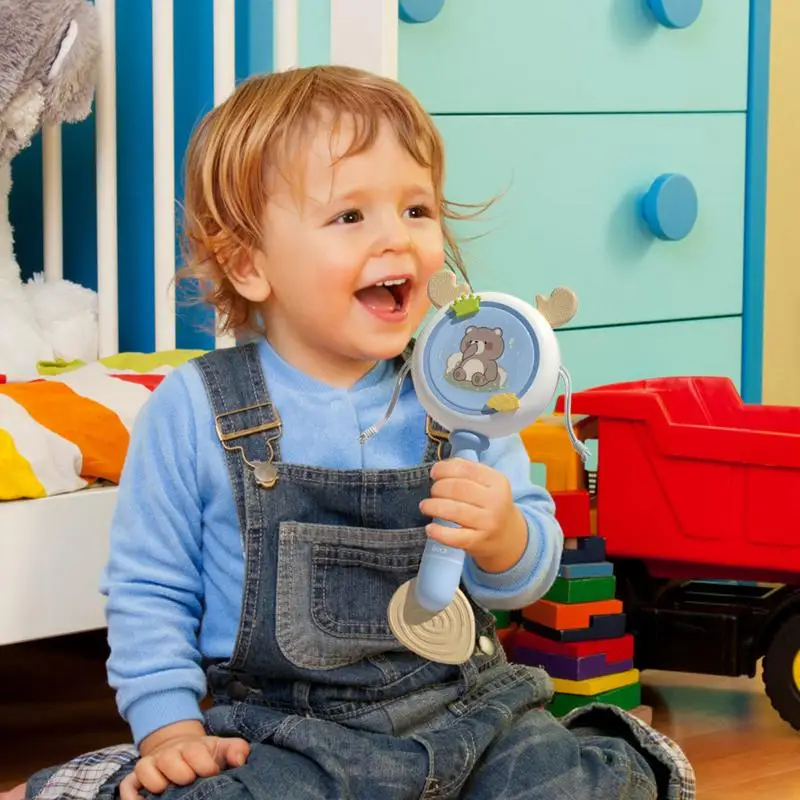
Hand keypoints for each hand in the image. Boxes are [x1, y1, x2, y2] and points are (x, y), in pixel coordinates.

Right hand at [120, 723, 248, 799]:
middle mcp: (169, 754)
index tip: (212, 772)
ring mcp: (151, 765)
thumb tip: (241, 760)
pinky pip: (127, 785)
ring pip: (145, 769)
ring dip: (155, 781)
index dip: (203, 763)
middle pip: (169, 758)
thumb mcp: (222, 749)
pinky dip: (131, 795)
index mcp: (191, 747)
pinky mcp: (136, 778)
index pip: (195, 751)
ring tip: (166, 790)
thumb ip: (236, 750)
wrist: (180, 747)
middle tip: (190, 780)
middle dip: (180, 771)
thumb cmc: (204, 754)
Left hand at [420, 458, 527, 572]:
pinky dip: (438, 532)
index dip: (444, 469)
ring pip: (454, 511)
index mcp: (497, 481)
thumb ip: (466, 471)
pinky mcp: (479, 541)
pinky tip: (429, 528)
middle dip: (438, 488)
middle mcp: (496, 501)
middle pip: (458, 489)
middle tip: (432, 492)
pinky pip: (454, 537)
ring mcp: (488, 523)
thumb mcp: (488, 484)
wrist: (508, 537)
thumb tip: (438, 468)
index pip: (466, 469)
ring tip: (425, 506)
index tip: (433, 473)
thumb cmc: (490, 505)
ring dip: (433, 506)